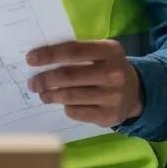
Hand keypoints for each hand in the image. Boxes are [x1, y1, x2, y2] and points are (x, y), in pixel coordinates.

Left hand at [25, 40, 142, 128]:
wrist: (136, 93)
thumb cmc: (108, 68)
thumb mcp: (101, 52)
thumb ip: (77, 51)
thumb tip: (41, 58)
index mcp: (110, 51)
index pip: (73, 51)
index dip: (49, 55)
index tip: (30, 59)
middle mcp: (113, 73)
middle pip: (69, 76)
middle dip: (45, 79)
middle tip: (32, 83)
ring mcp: (113, 96)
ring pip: (70, 96)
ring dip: (51, 95)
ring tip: (42, 94)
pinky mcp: (108, 116)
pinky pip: (76, 112)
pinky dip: (66, 107)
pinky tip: (64, 104)